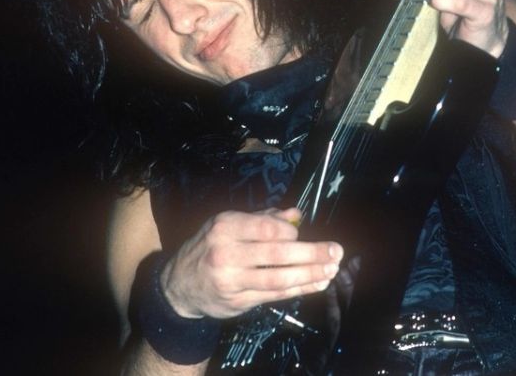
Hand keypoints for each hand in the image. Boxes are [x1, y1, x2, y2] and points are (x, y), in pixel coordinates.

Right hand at [159, 208, 342, 318]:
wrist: (179, 285)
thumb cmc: (210, 247)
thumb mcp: (229, 224)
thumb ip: (264, 218)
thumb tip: (297, 213)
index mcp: (225, 227)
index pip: (267, 228)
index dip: (291, 232)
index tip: (302, 234)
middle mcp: (226, 253)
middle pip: (277, 254)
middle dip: (312, 253)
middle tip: (335, 252)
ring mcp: (231, 280)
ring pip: (278, 278)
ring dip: (310, 275)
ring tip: (331, 270)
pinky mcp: (237, 302)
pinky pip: (274, 295)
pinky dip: (298, 289)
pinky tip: (316, 284)